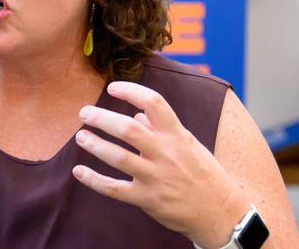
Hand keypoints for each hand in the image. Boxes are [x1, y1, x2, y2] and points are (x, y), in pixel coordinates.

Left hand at [72, 81, 248, 247]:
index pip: (154, 102)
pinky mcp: (147, 199)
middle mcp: (166, 154)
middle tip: (84, 113)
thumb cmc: (202, 172)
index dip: (131, 91)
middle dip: (102, 118)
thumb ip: (162, 129)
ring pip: (118, 157)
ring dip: (95, 145)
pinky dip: (93, 180)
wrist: (220, 211)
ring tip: (80, 136)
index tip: (112, 88)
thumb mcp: (188, 144)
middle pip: (129, 129)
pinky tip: (79, 171)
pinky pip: (114, 189)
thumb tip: (138, 114)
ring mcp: (156, 177)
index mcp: (177, 135)